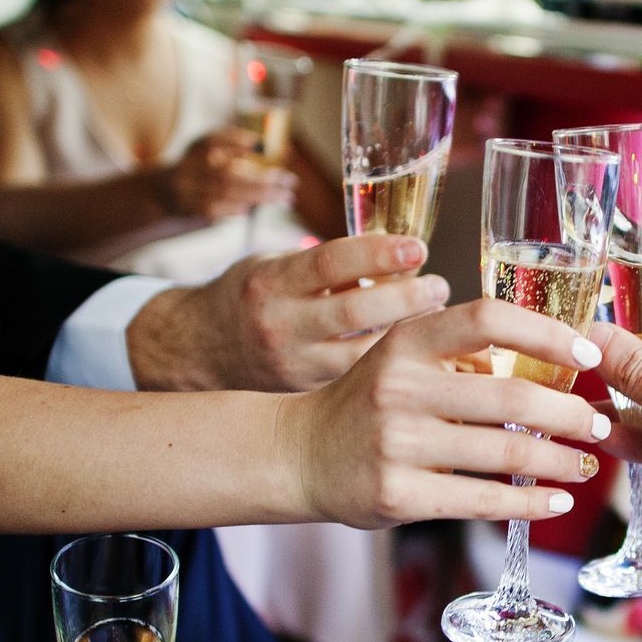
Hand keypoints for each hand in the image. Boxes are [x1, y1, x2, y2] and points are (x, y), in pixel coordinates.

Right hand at [128, 234, 447, 392]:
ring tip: (438, 318)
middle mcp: (280, 324)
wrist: (202, 351)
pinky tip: (421, 354)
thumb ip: (328, 264)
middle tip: (439, 286)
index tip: (417, 248)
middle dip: (406, 297)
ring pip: (363, 352)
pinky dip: (394, 364)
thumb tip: (401, 254)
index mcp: (271, 281)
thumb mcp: (277, 266)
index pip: (330, 261)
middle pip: (354, 310)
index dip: (378, 253)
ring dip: (409, 336)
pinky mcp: (307, 394)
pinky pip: (359, 378)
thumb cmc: (253, 296)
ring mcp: (293, 365)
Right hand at [157, 129, 297, 221]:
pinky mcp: (189, 208)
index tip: (259, 144)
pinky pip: (216, 209)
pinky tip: (255, 208)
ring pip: (225, 192)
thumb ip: (234, 146)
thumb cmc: (199, 168)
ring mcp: (187, 189)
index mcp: (196, 147)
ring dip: (258, 196)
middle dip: (262, 178)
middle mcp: (189, 166)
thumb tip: (271, 148)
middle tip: (290, 181)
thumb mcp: (210, 150)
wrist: (163, 192)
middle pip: (227, 172)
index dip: (235, 140)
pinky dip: (236, 208)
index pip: (213, 139)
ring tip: (283, 197)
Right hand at [286, 299, 609, 527]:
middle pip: (512, 397)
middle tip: (599, 424)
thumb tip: (551, 363)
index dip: (547, 333)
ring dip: (559, 461)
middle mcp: (400, 388)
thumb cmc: (370, 402)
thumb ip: (463, 356)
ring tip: (584, 464)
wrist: (301, 454)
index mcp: (407, 342)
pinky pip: (483, 502)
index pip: (488, 319)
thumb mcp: (403, 358)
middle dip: (571, 414)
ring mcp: (398, 444)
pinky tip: (555, 500)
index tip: (589, 353)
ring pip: (506, 454)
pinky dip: (530, 503)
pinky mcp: (398, 495)